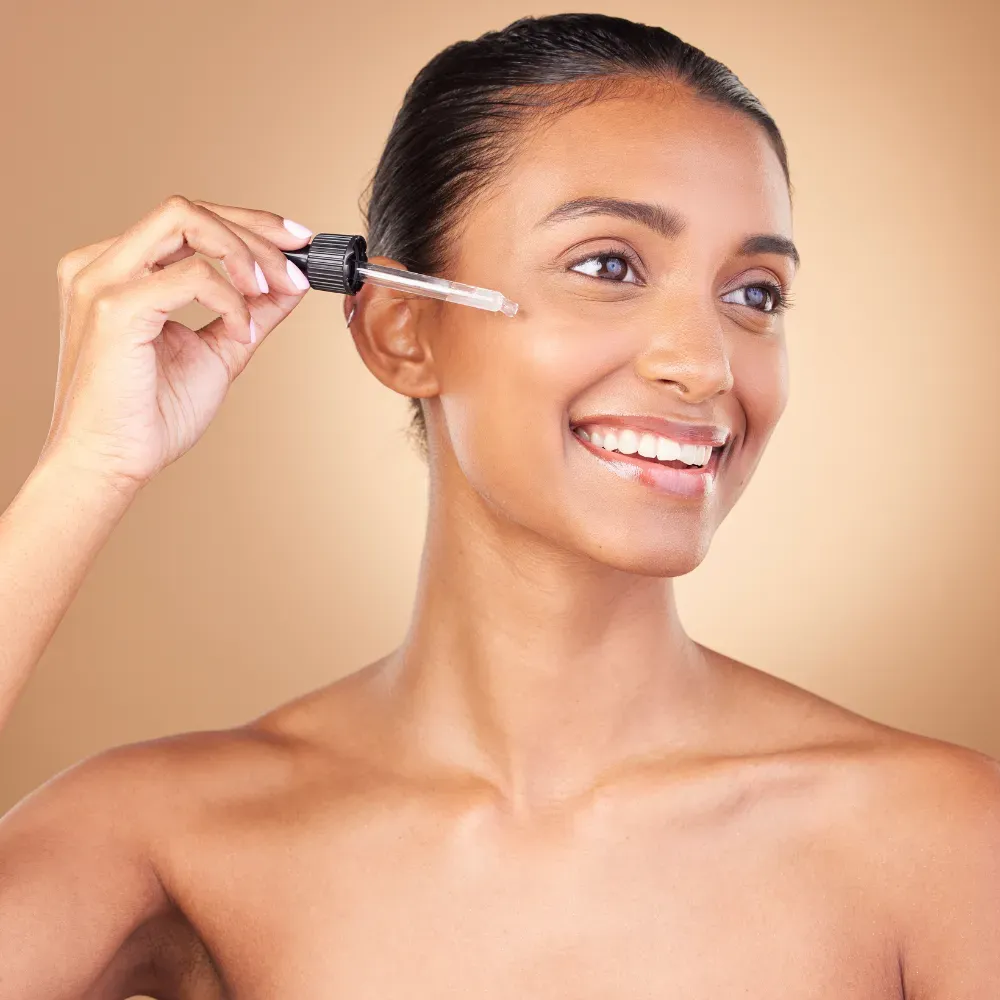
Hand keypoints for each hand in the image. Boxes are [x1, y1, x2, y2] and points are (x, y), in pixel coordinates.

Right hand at [40, 195, 313, 493]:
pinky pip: (192, 276)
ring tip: (270, 293)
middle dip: (255, 231)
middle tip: (295, 266)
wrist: (112, 464)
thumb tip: (290, 283)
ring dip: (244, 253)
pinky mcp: (114, 307)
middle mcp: (103, 265)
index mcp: (120, 271)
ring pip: (185, 220)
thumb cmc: (150, 417)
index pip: (187, 221)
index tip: (296, 242)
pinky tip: (240, 332)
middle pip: (188, 208)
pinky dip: (231, 300)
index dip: (248, 224)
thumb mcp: (219, 352)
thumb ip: (252, 312)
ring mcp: (102, 281)